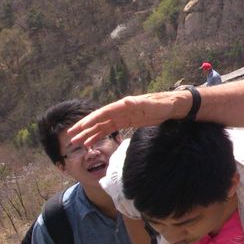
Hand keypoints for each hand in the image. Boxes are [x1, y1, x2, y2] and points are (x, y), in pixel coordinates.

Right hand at [68, 92, 185, 146]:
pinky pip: (109, 129)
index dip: (90, 120)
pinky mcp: (126, 122)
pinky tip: (91, 142)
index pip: (103, 113)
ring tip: (78, 143)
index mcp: (123, 105)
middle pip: (98, 120)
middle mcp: (119, 110)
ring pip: (101, 126)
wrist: (172, 106)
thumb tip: (126, 101)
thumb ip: (139, 103)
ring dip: (89, 133)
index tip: (79, 127)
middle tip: (71, 137)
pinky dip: (99, 135)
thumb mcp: (152, 104)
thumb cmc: (163, 104)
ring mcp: (122, 117)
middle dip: (84, 128)